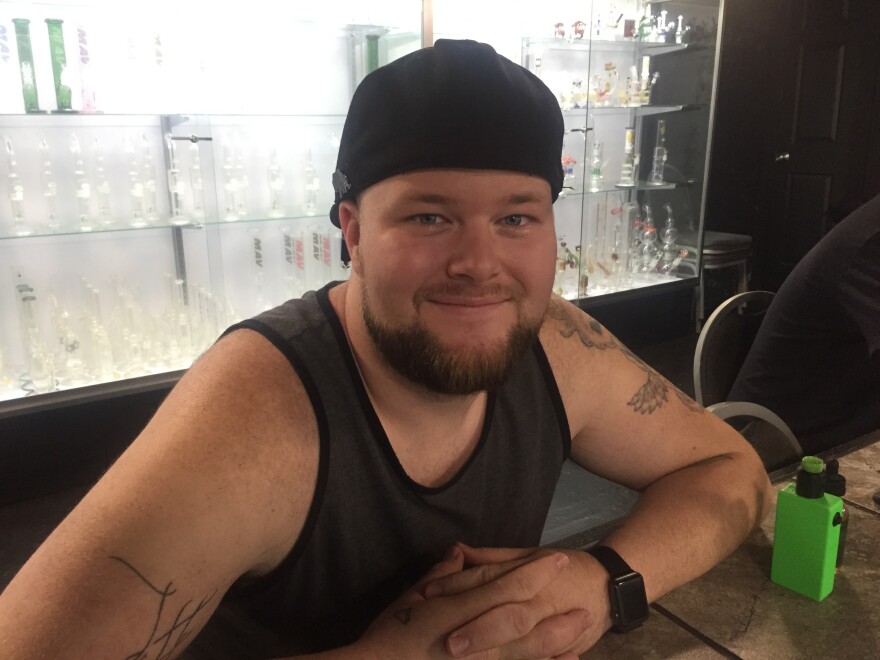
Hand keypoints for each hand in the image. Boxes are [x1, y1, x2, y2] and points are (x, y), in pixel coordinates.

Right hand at [355, 544, 585, 659]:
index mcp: (459, 609)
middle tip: (586, 604)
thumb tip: (458, 553)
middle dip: (557, 611)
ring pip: (528, 652)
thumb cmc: (388, 638)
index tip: (559, 559)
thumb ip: (437, 575)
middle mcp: (476, 637)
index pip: (506, 585)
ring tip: (583, 634)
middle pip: (526, 620)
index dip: (536, 571)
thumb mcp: (408, 600)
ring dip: (558, 642)